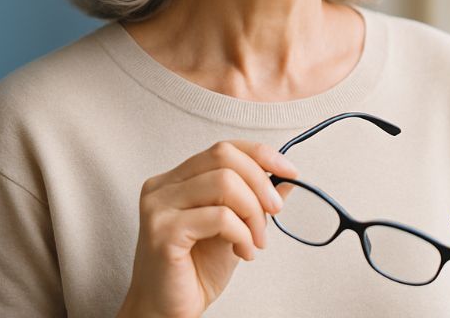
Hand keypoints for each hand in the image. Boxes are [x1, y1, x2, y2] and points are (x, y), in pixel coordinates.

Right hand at [117, 140, 297, 317]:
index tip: (290, 171)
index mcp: (177, 180)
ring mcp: (159, 207)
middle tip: (275, 212)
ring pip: (224, 183)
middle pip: (224, 157)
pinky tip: (244, 252)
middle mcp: (163, 187)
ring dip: (253, 212)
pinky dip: (242, 233)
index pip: (223, 148)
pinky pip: (220, 217)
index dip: (261, 154)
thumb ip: (254, 201)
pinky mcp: (163, 231)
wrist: (168, 311)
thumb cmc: (196, 271)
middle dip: (260, 183)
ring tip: (257, 240)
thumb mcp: (235, 228)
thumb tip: (286, 178)